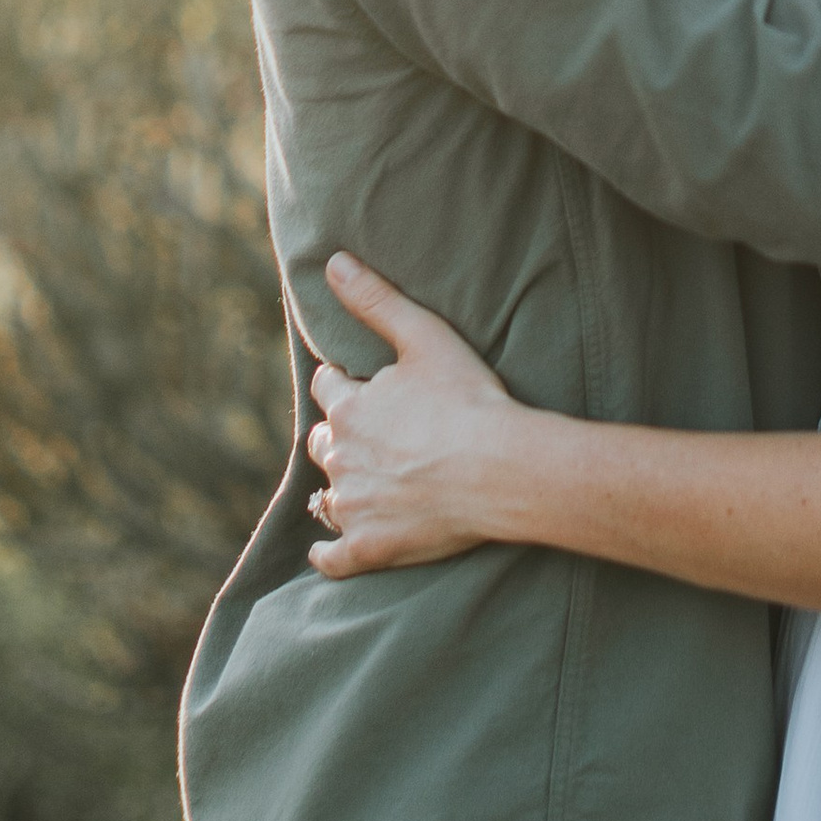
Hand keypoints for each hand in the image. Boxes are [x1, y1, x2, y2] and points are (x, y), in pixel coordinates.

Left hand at [305, 253, 523, 577]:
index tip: (353, 383)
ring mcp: (354, 506)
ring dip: (337, 489)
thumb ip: (375, 300)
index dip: (341, 383)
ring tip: (354, 485)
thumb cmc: (467, 399)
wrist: (497, 469)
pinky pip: (333, 558)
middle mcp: (341, 458)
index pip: (327, 389)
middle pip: (322, 444)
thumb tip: (333, 262)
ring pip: (327, 498)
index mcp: (349, 408)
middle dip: (337, 436)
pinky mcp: (370, 547)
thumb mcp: (424, 336)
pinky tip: (327, 553)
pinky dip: (328, 555)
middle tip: (363, 435)